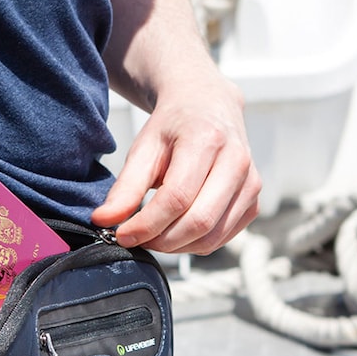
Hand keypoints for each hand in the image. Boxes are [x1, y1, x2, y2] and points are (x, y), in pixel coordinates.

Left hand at [92, 76, 261, 254]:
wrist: (208, 107)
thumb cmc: (172, 128)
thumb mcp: (143, 149)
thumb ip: (125, 187)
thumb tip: (103, 220)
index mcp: (207, 141)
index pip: (177, 198)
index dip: (146, 224)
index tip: (121, 235)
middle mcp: (237, 162)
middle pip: (198, 222)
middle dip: (160, 241)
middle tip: (135, 238)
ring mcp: (250, 184)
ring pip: (211, 237)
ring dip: (175, 248)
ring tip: (151, 236)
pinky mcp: (253, 202)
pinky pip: (222, 238)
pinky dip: (193, 245)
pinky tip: (174, 232)